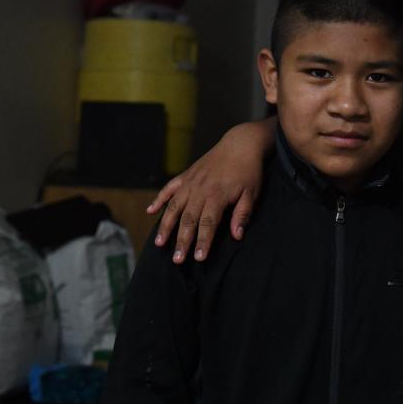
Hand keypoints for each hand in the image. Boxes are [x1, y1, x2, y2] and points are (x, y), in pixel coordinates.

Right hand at [147, 119, 275, 262]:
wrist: (240, 144)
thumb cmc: (249, 171)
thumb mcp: (252, 193)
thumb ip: (242, 214)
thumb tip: (236, 236)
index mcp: (217, 196)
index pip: (207, 224)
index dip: (202, 242)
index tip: (198, 258)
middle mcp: (199, 190)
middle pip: (188, 219)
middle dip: (182, 241)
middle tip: (177, 260)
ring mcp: (190, 182)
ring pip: (174, 207)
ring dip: (166, 226)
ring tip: (158, 243)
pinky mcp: (186, 175)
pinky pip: (169, 188)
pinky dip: (159, 199)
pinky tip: (150, 211)